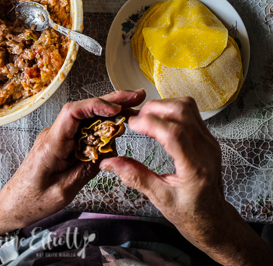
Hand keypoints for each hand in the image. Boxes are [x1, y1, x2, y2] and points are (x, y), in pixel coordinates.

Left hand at [0, 89, 145, 234]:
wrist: (12, 205)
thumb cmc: (32, 201)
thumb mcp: (63, 191)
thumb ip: (86, 169)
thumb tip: (108, 152)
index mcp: (52, 143)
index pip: (72, 113)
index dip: (96, 105)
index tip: (117, 109)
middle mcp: (55, 133)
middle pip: (84, 109)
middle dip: (111, 100)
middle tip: (136, 96)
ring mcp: (59, 136)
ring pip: (86, 117)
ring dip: (110, 112)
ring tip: (134, 109)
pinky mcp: (63, 142)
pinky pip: (84, 130)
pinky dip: (102, 126)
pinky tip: (117, 127)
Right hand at [100, 97, 224, 246]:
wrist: (213, 218)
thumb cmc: (189, 212)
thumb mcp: (160, 198)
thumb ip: (135, 176)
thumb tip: (109, 162)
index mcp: (195, 169)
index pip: (174, 134)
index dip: (150, 123)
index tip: (132, 124)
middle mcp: (206, 149)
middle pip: (182, 111)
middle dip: (154, 108)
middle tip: (137, 119)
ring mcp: (209, 141)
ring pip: (188, 106)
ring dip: (164, 105)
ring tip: (147, 117)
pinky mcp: (208, 137)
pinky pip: (191, 112)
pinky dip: (172, 110)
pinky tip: (160, 120)